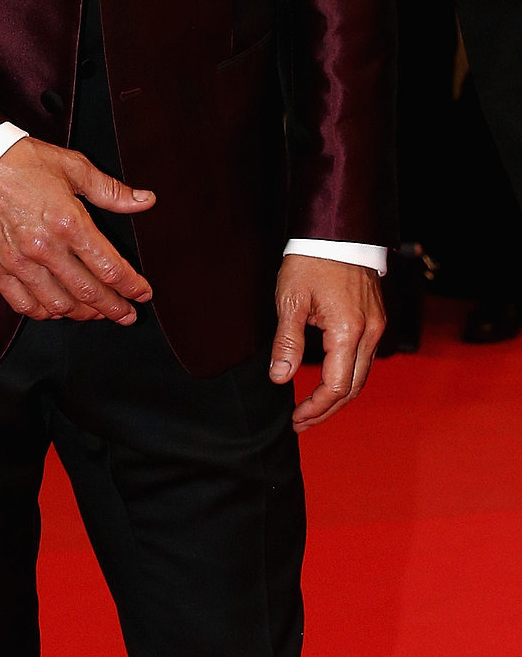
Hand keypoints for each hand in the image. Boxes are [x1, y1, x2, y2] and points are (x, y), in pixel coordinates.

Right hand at [0, 137, 156, 322]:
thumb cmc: (20, 161)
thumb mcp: (72, 167)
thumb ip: (110, 190)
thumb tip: (145, 200)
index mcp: (68, 222)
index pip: (110, 268)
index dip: (132, 286)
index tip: (143, 293)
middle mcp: (45, 248)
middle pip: (89, 293)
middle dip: (115, 308)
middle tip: (128, 315)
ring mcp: (18, 263)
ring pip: (59, 305)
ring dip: (83, 314)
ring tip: (96, 313)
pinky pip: (24, 304)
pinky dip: (45, 313)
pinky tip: (57, 309)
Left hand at [271, 254, 384, 427]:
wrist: (337, 233)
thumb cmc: (311, 262)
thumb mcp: (290, 302)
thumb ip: (287, 342)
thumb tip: (280, 378)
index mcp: (348, 331)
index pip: (336, 387)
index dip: (315, 408)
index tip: (295, 418)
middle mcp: (370, 333)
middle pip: (353, 388)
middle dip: (327, 410)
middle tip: (301, 423)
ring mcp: (376, 326)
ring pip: (361, 376)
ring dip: (338, 397)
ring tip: (311, 409)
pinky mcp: (375, 320)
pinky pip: (364, 359)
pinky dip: (347, 378)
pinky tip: (328, 384)